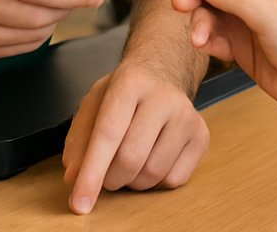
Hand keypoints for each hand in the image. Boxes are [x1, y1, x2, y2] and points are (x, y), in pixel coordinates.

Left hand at [61, 56, 208, 214]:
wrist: (162, 74)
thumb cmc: (125, 93)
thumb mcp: (94, 103)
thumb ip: (79, 140)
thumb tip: (74, 178)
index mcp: (131, 82)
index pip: (108, 134)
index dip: (91, 173)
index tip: (79, 203)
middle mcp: (164, 97)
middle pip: (131, 159)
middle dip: (110, 179)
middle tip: (105, 174)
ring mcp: (187, 116)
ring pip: (153, 174)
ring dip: (132, 181)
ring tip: (129, 161)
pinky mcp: (201, 136)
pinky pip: (174, 180)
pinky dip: (155, 182)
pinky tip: (151, 159)